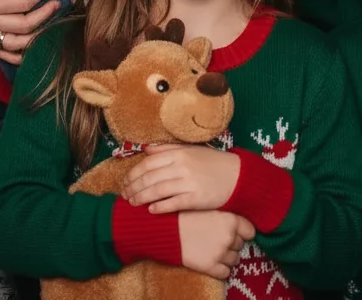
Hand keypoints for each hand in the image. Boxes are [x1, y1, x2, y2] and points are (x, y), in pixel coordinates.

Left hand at [122, 145, 240, 213]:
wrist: (236, 176)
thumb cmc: (212, 163)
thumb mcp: (191, 150)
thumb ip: (167, 149)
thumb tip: (146, 149)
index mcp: (179, 153)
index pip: (148, 163)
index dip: (133, 173)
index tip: (124, 182)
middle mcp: (182, 166)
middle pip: (150, 177)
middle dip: (133, 187)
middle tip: (124, 195)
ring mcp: (189, 182)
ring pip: (158, 190)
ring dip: (142, 198)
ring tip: (132, 203)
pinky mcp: (196, 198)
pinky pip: (173, 203)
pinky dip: (159, 207)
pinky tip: (151, 211)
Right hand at [178, 211, 253, 278]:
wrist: (168, 229)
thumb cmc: (188, 215)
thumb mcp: (211, 208)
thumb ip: (227, 215)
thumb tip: (239, 222)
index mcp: (231, 220)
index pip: (250, 231)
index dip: (242, 232)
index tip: (235, 232)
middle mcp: (229, 237)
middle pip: (240, 245)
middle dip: (231, 244)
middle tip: (217, 239)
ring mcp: (220, 253)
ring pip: (234, 260)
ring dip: (226, 257)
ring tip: (213, 250)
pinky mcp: (210, 266)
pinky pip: (225, 273)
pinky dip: (220, 269)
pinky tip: (212, 261)